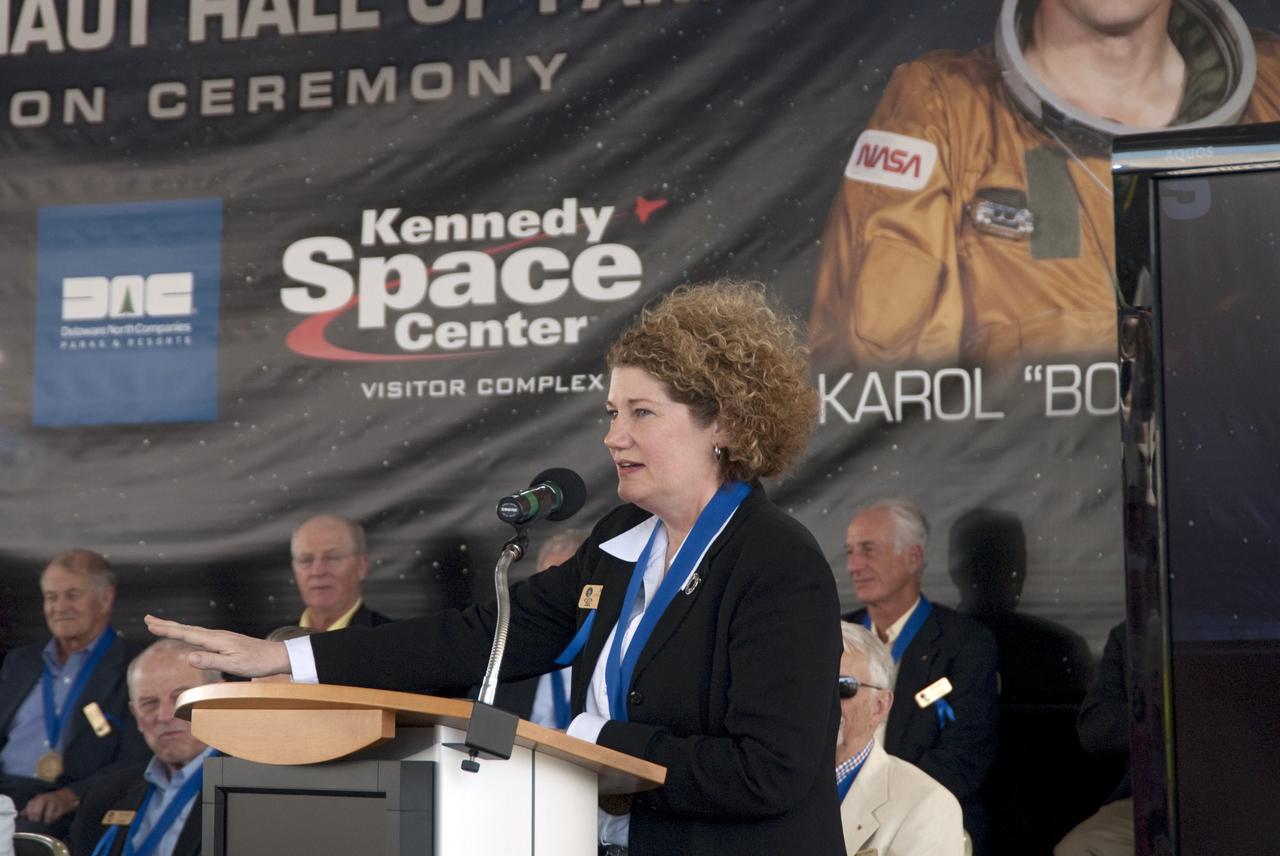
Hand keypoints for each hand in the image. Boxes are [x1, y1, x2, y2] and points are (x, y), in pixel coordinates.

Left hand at [21, 787, 77, 823]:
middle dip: (37, 817)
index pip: (30, 805)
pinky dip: (54, 818)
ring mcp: (54, 802)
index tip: (30, 819)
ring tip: (46, 821)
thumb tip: (20, 815)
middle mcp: (45, 798)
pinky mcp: (62, 806)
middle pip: (37, 809)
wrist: (66, 796)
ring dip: (46, 819)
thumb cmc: (48, 802)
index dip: (29, 814)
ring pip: (48, 813)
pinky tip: (53, 819)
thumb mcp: (38, 803)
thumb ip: (29, 809)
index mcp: (38, 798)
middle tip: (37, 822)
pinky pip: (56, 815)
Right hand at [145, 615, 291, 676]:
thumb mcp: (233, 665)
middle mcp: (217, 635)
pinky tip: (188, 636)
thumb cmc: (257, 662)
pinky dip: (188, 633)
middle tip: (147, 619)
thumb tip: (187, 657)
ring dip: (175, 628)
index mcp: (216, 640)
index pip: (186, 633)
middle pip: (187, 629)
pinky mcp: (226, 642)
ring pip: (193, 631)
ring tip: (161, 626)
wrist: (277, 656)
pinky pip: (201, 636)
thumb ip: (210, 660)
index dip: (167, 629)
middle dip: (166, 625)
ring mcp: (221, 637)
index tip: (150, 624)